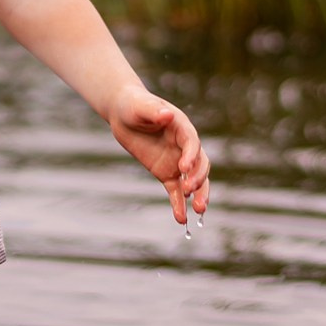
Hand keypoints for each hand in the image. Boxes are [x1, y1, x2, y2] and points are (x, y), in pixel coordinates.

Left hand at [105, 88, 211, 224]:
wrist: (124, 114)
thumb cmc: (134, 105)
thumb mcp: (140, 106)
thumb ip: (154, 111)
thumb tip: (167, 115)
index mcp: (182, 127)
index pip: (192, 143)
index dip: (191, 155)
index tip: (183, 168)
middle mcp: (185, 146)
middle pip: (200, 165)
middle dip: (197, 178)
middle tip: (188, 190)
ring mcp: (177, 161)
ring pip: (194, 181)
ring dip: (198, 195)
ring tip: (198, 210)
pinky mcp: (167, 173)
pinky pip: (176, 191)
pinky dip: (179, 205)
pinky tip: (181, 219)